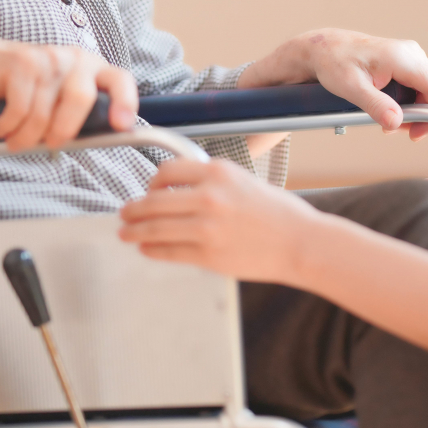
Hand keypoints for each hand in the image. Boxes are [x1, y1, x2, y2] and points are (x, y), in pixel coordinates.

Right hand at [0, 38, 137, 151]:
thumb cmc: (34, 89)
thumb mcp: (63, 95)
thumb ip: (83, 113)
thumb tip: (98, 142)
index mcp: (94, 68)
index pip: (120, 80)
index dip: (125, 102)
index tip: (121, 125)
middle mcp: (76, 59)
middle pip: (81, 98)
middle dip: (64, 130)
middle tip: (52, 144)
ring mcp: (50, 58)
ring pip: (44, 112)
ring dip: (27, 137)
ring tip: (17, 142)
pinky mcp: (23, 62)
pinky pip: (19, 108)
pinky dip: (9, 127)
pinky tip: (4, 129)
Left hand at [119, 158, 323, 281]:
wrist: (302, 242)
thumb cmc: (279, 213)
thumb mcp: (244, 181)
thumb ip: (213, 182)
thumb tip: (180, 190)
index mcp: (218, 173)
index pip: (167, 172)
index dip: (150, 183)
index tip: (147, 190)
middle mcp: (209, 197)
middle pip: (154, 201)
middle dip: (133, 210)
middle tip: (125, 214)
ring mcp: (207, 227)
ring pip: (156, 228)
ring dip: (135, 231)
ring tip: (126, 233)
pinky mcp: (208, 255)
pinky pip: (169, 251)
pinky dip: (152, 250)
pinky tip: (147, 249)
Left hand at [239, 29, 427, 140]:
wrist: (323, 49)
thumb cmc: (334, 64)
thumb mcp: (350, 88)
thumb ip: (374, 105)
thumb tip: (396, 123)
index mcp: (403, 58)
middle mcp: (413, 55)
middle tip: (411, 138)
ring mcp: (412, 59)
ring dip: (419, 115)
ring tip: (394, 128)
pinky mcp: (408, 65)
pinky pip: (420, 90)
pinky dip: (413, 106)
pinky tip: (395, 116)